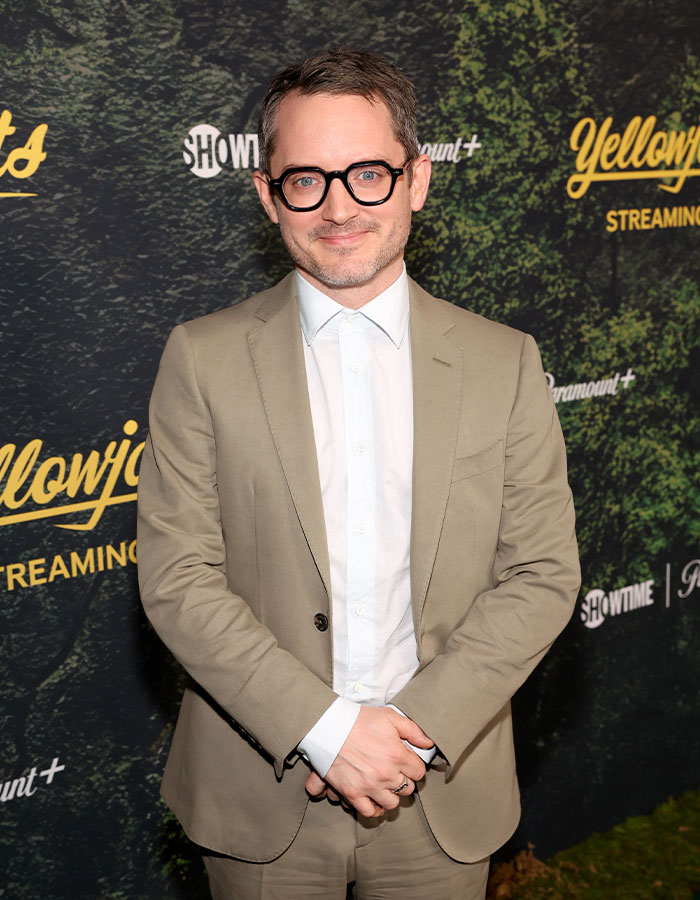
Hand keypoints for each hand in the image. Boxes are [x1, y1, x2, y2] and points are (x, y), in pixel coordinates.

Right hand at [304, 706, 433, 817]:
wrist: (330, 726)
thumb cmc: (359, 720)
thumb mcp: (390, 717)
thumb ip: (413, 730)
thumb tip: (429, 743)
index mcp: (397, 756)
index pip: (419, 772)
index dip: (414, 766)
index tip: (407, 761)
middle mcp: (386, 774)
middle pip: (407, 789)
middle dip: (403, 779)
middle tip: (395, 771)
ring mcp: (369, 786)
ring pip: (392, 803)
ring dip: (391, 795)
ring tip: (385, 785)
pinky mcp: (352, 793)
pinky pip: (370, 811)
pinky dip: (374, 808)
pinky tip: (374, 799)